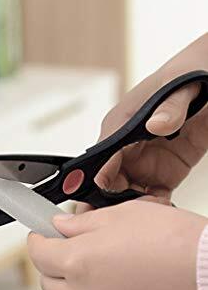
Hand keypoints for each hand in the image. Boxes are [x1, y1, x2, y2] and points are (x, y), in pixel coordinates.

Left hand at [28, 200, 206, 289]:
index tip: (40, 237)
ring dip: (81, 287)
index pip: (37, 253)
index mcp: (77, 262)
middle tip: (71, 252)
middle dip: (54, 266)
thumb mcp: (119, 216)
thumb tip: (60, 226)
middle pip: (50, 283)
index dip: (37, 241)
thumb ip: (79, 224)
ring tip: (111, 270)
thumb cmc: (174, 242)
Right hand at [78, 33, 207, 212]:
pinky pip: (152, 196)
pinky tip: (161, 214)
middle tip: (113, 219)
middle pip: (108, 180)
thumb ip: (169, 107)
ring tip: (141, 218)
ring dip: (130, 207)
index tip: (99, 194)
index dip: (98, 177)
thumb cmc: (191, 71)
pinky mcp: (165, 170)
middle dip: (107, 200)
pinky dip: (154, 208)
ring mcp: (145, 159)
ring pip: (127, 192)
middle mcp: (128, 144)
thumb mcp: (181, 85)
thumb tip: (155, 124)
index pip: (101, 155)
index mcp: (120, 122)